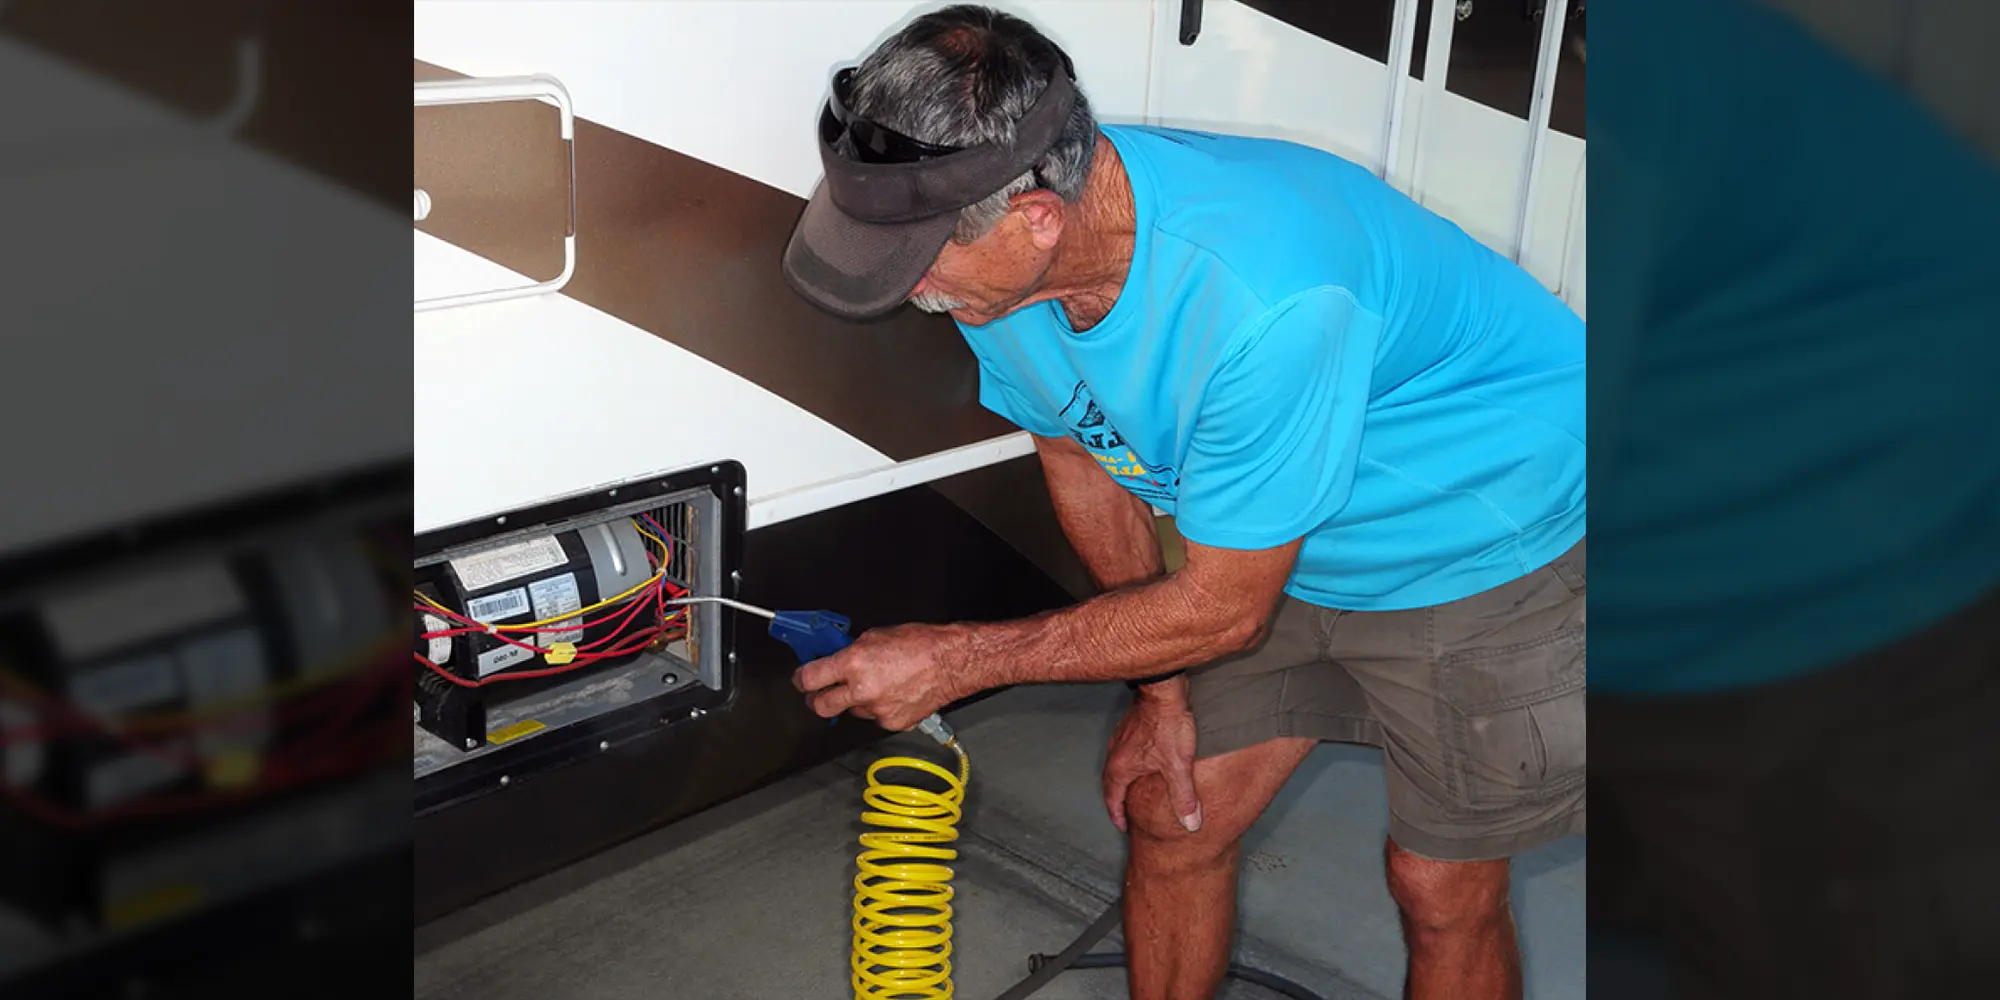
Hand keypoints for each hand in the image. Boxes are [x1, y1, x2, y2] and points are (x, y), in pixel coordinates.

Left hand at [792, 623, 964, 731]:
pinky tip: (892, 693)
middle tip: (820, 692)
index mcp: (854, 663)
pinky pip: (875, 718)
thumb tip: (837, 656)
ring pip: (852, 712)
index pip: (810, 678)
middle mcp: (862, 689)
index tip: (802, 679)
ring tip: (875, 685)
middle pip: (820, 706)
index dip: (801, 679)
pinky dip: (879, 708)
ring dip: (855, 701)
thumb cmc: (920, 644)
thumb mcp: (876, 636)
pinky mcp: (892, 723)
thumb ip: (852, 650)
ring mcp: (876, 709)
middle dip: (817, 699)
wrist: (951, 663)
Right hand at [1103, 676, 1201, 833]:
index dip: (1118, 815)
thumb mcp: (1178, 765)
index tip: (1122, 826)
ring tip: (1132, 789)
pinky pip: (1124, 751)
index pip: (1113, 798)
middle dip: (1117, 799)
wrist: (1163, 689)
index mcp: (1121, 767)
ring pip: (1116, 765)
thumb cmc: (1166, 724)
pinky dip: (1129, 763)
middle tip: (1124, 812)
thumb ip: (1183, 796)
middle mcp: (1115, 753)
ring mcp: (1121, 738)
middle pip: (1111, 782)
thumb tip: (1190, 823)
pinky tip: (1143, 761)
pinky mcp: (1130, 725)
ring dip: (1122, 780)